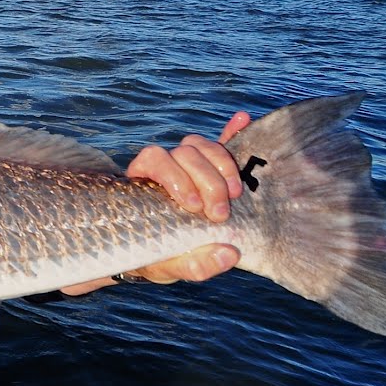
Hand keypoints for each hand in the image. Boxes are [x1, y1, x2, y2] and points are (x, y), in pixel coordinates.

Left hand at [62, 111, 249, 294]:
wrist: (158, 254)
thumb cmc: (155, 257)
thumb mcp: (167, 266)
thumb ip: (192, 265)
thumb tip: (228, 254)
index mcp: (143, 182)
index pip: (154, 158)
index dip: (176, 177)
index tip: (194, 207)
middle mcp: (164, 167)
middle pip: (183, 152)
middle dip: (206, 180)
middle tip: (219, 214)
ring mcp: (188, 165)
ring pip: (201, 145)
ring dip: (222, 165)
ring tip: (235, 195)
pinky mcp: (210, 169)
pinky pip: (222, 144)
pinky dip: (233, 132)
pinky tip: (243, 120)